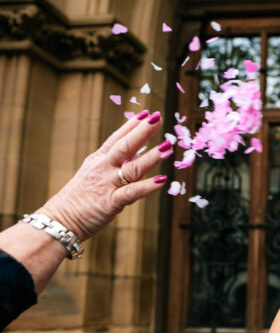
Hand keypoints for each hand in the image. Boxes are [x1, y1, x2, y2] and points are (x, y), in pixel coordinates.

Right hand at [41, 110, 170, 240]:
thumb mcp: (95, 174)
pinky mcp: (111, 202)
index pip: (116, 138)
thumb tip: (137, 154)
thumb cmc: (80, 198)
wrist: (60, 220)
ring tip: (168, 146)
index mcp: (99, 160)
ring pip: (132, 168)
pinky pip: (132, 192)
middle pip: (125, 146)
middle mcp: (103, 169)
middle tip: (158, 117)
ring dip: (151, 157)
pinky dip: (147, 186)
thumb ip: (115, 164)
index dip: (131, 125)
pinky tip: (162, 180)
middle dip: (142, 131)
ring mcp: (107, 184)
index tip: (146, 112)